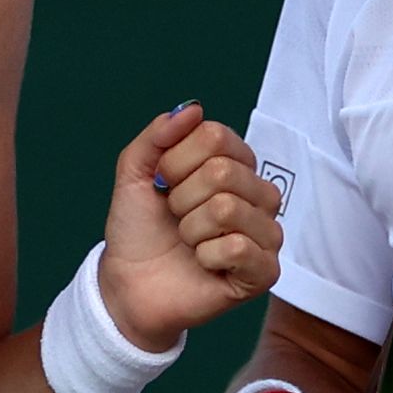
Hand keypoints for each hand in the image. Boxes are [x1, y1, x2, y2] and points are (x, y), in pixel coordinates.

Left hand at [99, 104, 282, 349]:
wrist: (128, 284)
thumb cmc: (138, 229)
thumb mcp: (135, 172)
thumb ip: (159, 134)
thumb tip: (193, 108)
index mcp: (234, 164)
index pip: (216, 136)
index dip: (176, 160)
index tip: (163, 184)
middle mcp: (257, 195)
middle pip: (223, 172)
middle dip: (181, 198)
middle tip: (176, 218)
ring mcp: (265, 233)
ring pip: (228, 208)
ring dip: (191, 229)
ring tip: (189, 242)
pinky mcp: (264, 271)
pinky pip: (238, 247)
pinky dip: (206, 256)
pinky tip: (203, 264)